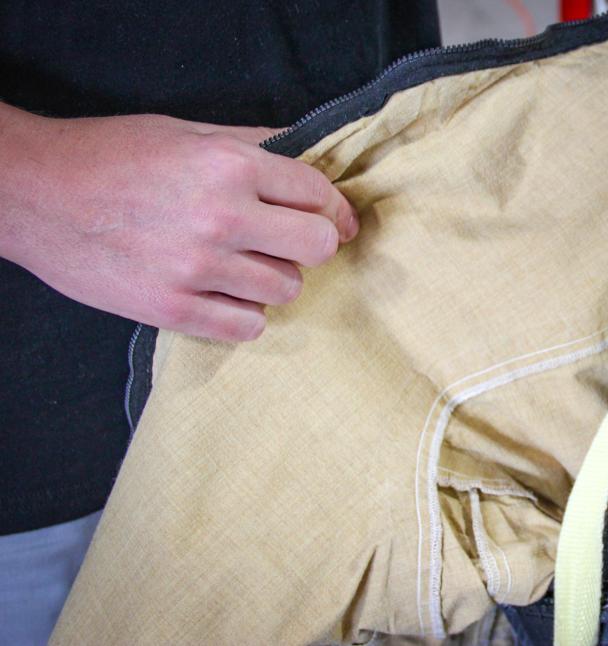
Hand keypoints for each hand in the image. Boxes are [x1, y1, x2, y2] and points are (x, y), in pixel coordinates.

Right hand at [0, 103, 357, 340]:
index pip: (320, 195)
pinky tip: (225, 296)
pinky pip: (248, 327)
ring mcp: (197, 268)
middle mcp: (222, 216)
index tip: (338, 222)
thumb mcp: (187, 131)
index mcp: (230, 165)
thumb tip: (312, 154)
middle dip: (313, 244)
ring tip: (245, 266)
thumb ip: (255, 144)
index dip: (337, 210)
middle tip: (292, 243)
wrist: (33, 192)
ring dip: (275, 279)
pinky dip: (245, 314)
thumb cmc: (111, 155)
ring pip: (287, 289)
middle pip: (318, 247)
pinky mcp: (172, 309)